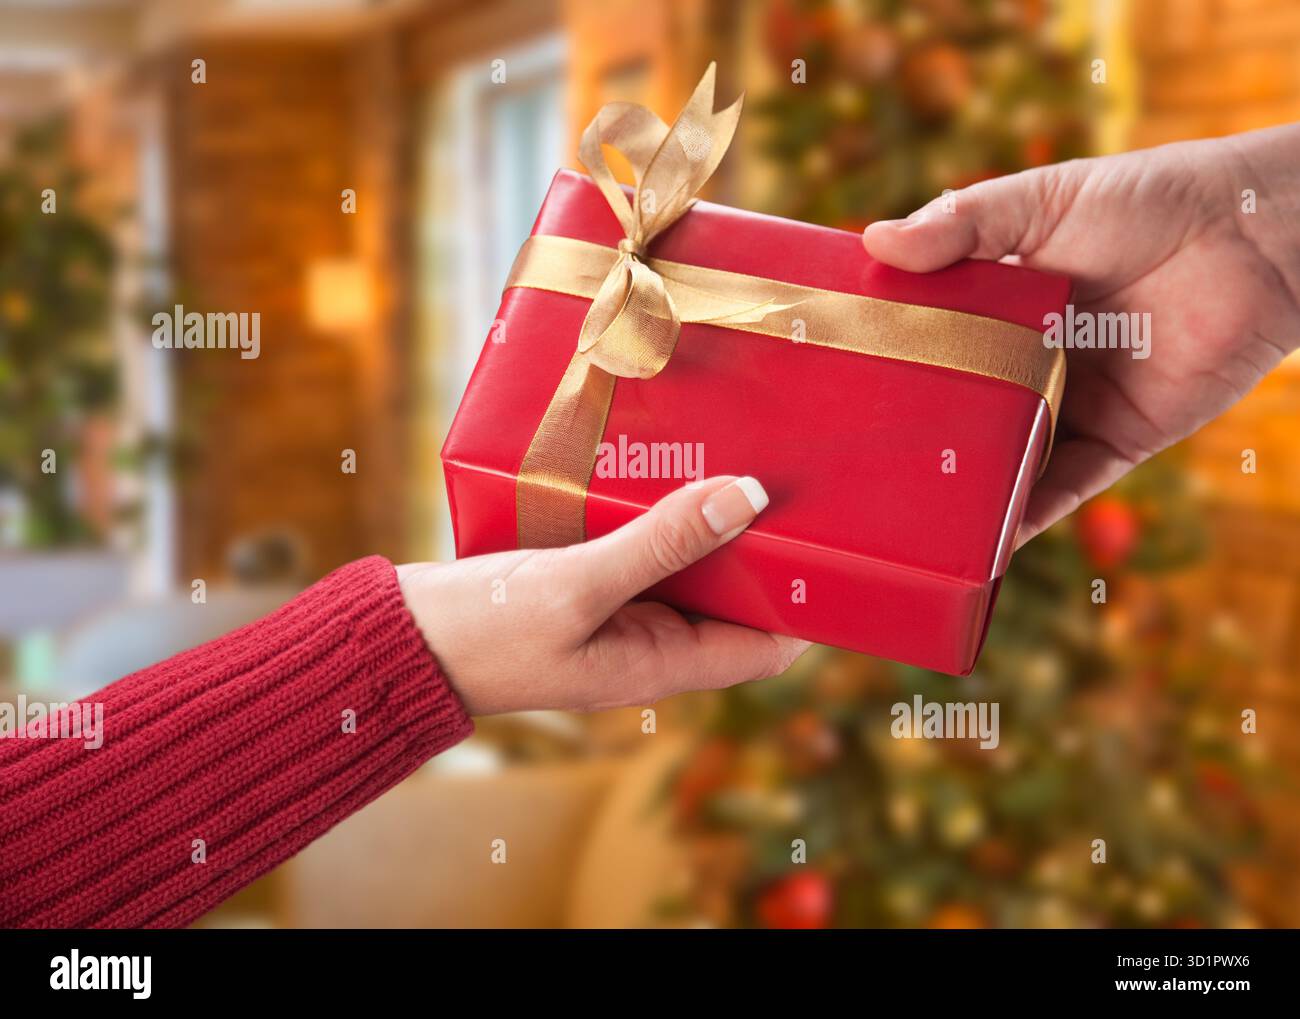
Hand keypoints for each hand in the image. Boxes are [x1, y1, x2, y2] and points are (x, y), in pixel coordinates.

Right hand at [397, 476, 808, 714]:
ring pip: (687, 569)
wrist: (402, 640)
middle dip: (759, 548)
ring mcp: (618, 613)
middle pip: (732, 599)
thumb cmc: (485, 631)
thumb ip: (661, 543)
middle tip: (787, 476)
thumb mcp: (578, 585)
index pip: (766, 647)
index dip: (804, 604)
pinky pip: (642, 549)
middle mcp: (649, 642)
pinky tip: (666, 468)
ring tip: (737, 458)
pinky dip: (660, 516)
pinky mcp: (587, 584)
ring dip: (708, 524)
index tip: (833, 544)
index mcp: (660, 665)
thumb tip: (745, 498)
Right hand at [863, 124, 1299, 543]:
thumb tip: (873, 243)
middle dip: (915, 441)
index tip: (831, 387)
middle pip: (962, 412)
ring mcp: (1069, 406)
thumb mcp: (1040, 200)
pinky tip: (983, 542)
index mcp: (1002, 307)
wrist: (1252, 234)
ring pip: (1005, 460)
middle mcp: (1029, 363)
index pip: (931, 344)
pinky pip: (1063, 489)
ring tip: (902, 522)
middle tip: (852, 468)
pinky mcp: (1115, 442)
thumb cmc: (1148, 200)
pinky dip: (1026, 518)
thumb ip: (961, 224)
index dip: (887, 366)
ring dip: (962, 492)